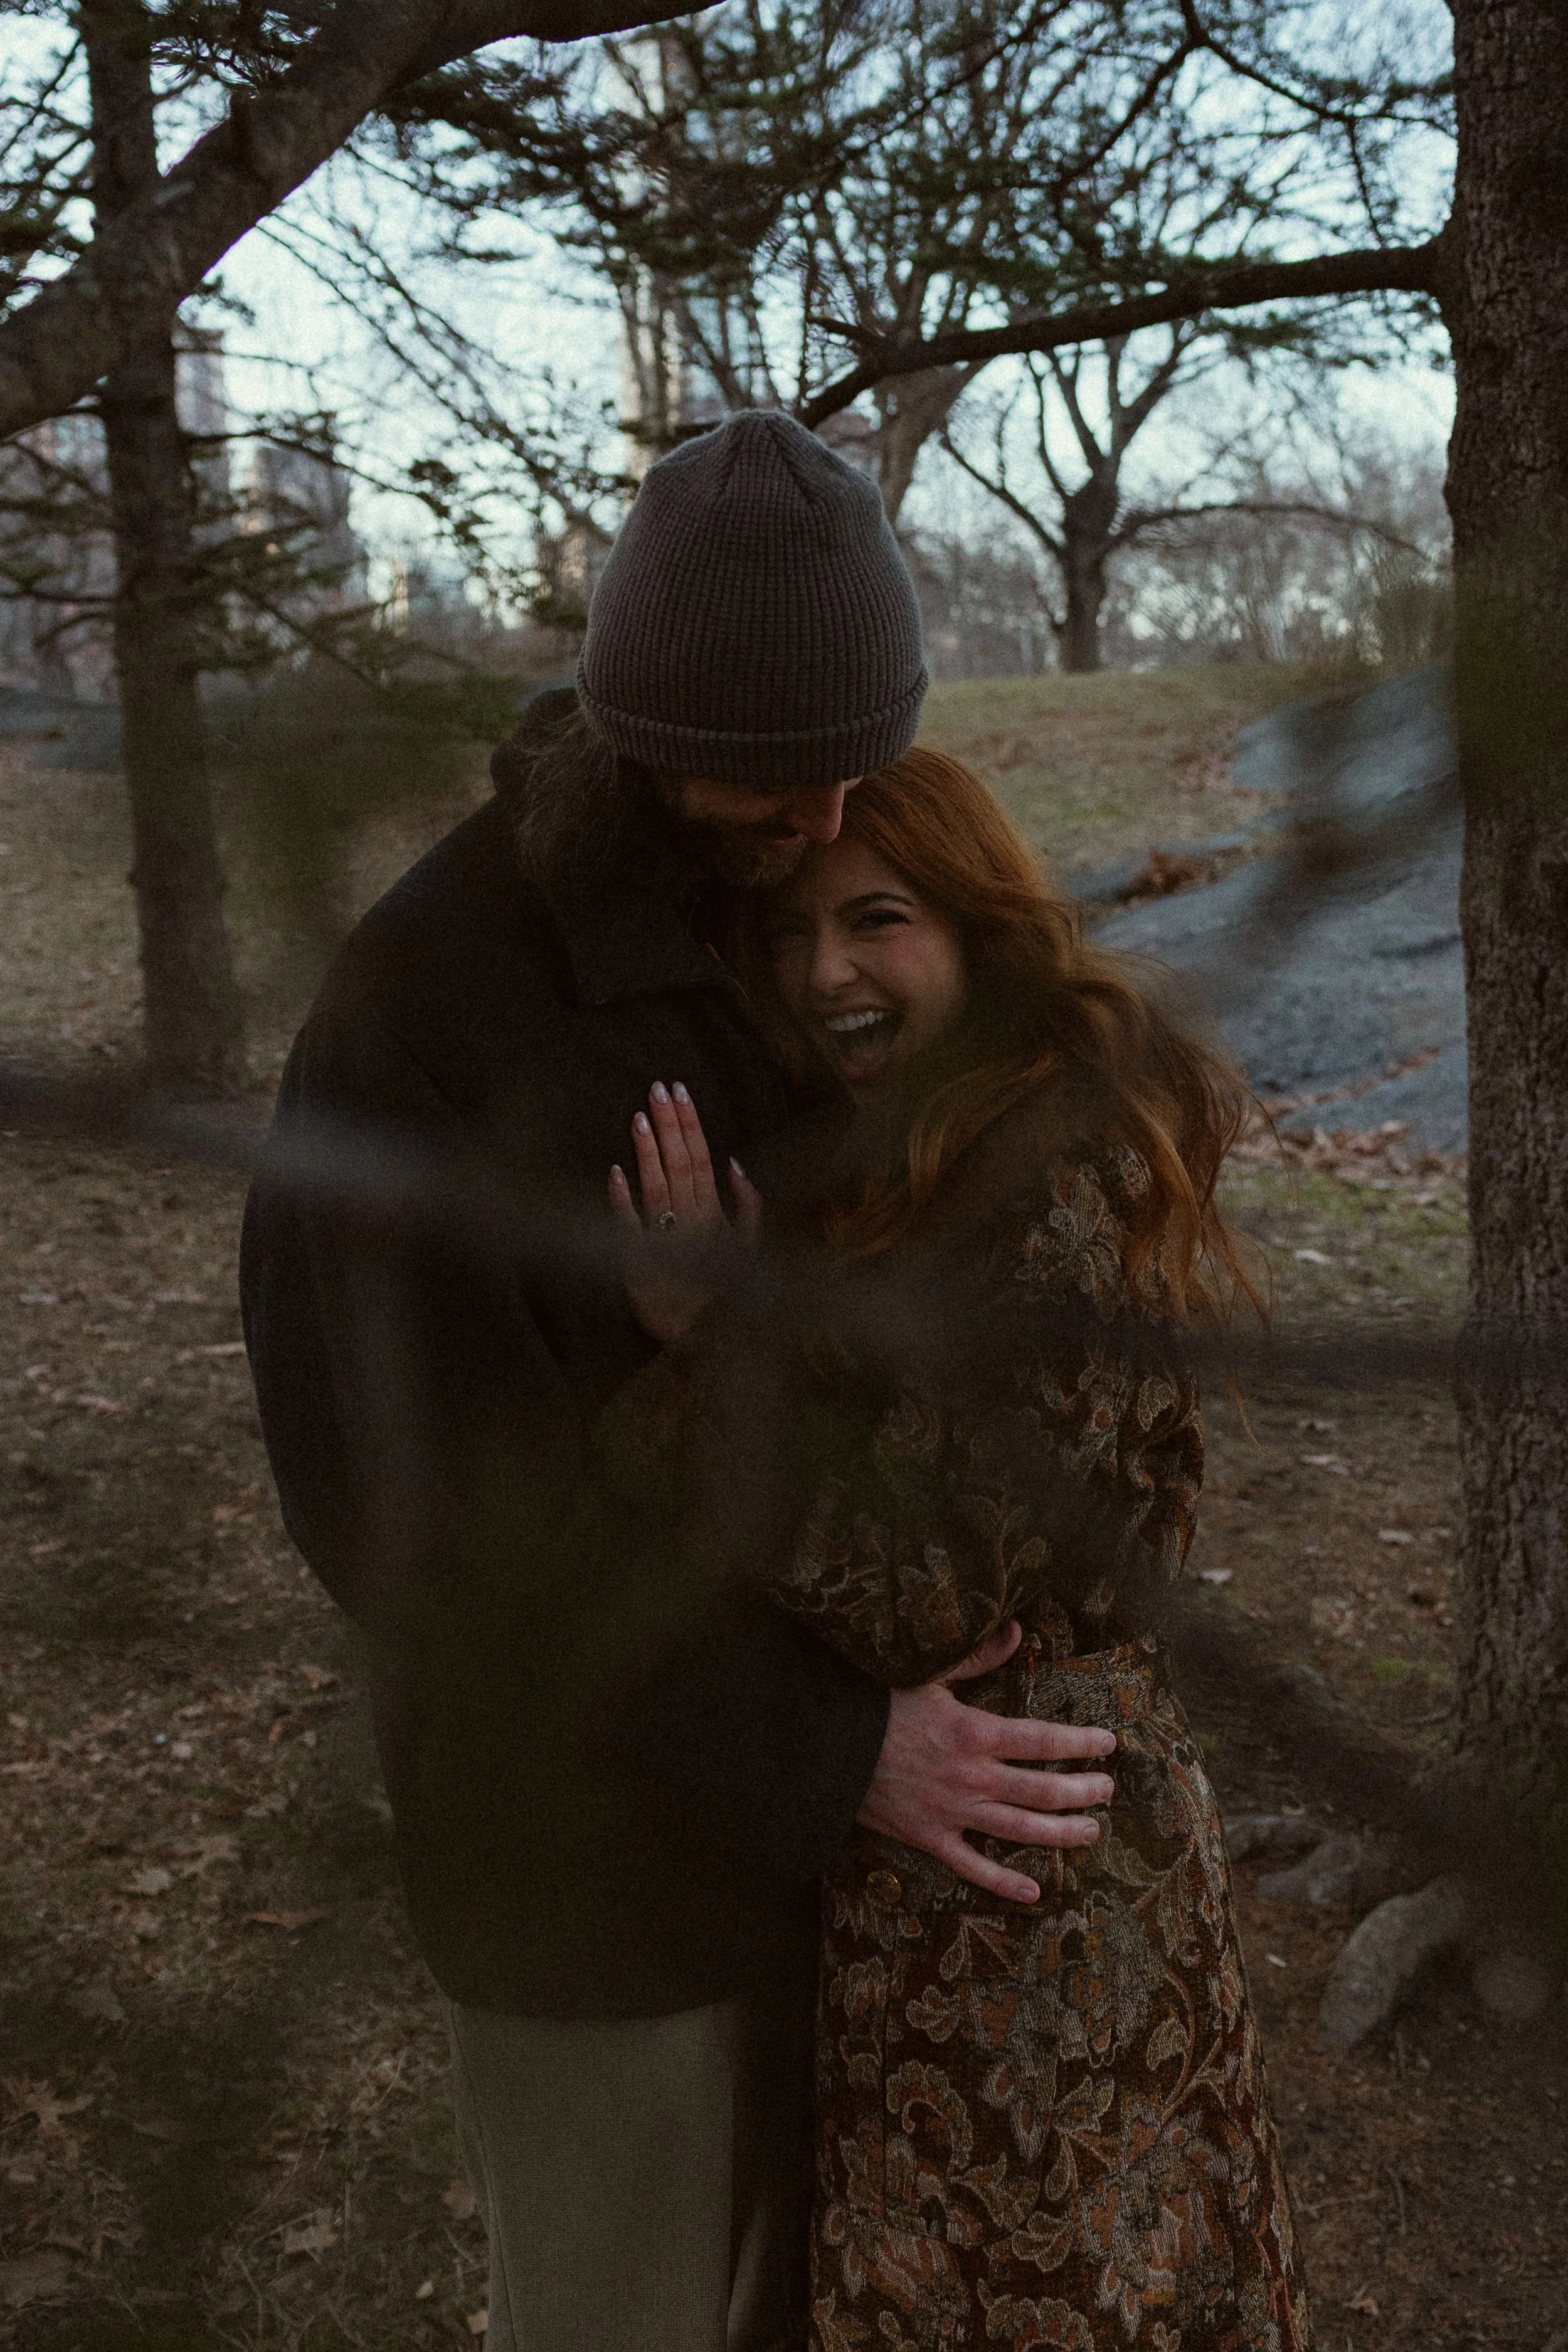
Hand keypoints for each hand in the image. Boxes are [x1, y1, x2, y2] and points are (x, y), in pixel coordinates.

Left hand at [608, 1080, 762, 1345]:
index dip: (689, 1124)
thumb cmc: (725, 1297)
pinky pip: (631, 1230)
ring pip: (659, 1190)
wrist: (706, 1346)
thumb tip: (736, 1164)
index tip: (678, 1090)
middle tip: (657, 1087)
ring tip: (639, 1117)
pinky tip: (615, 1172)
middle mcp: (691, 1225)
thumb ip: (748, 1209)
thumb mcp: (748, 1252)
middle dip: (670, 1125)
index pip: (701, 1160)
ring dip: (649, 1153)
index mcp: (714, 1218)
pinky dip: (624, 1202)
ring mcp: (666, 1244)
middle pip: (681, 1166)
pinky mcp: (640, 1266)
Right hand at [855, 1618, 1116, 1904]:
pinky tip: (1034, 1892)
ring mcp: (953, 1812)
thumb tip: (1017, 1631)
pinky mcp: (930, 1838)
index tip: (1109, 1743)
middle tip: (1108, 1790)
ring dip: (1062, 1834)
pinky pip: (973, 1867)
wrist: (827, 1746)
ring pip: (1021, 1830)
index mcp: (975, 1732)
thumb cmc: (879, 1705)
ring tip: (1091, 1832)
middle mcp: (973, 1777)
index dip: (1082, 1742)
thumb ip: (978, 1657)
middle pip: (1044, 1790)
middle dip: (1083, 1791)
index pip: (1045, 1740)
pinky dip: (1004, 1882)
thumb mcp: (930, 1673)